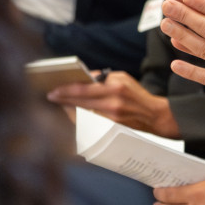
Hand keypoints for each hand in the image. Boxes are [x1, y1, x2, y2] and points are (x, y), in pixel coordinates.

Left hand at [46, 71, 179, 138]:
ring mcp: (111, 117)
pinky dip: (80, 116)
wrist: (154, 115)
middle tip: (51, 96)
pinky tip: (73, 113)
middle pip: (80, 101)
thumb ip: (104, 77)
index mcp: (115, 87)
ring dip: (69, 108)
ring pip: (82, 112)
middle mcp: (112, 102)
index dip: (66, 90)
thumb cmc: (137, 94)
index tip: (54, 89)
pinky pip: (89, 121)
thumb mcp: (123, 78)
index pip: (84, 88)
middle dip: (63, 99)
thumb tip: (85, 78)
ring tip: (61, 103)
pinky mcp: (111, 127)